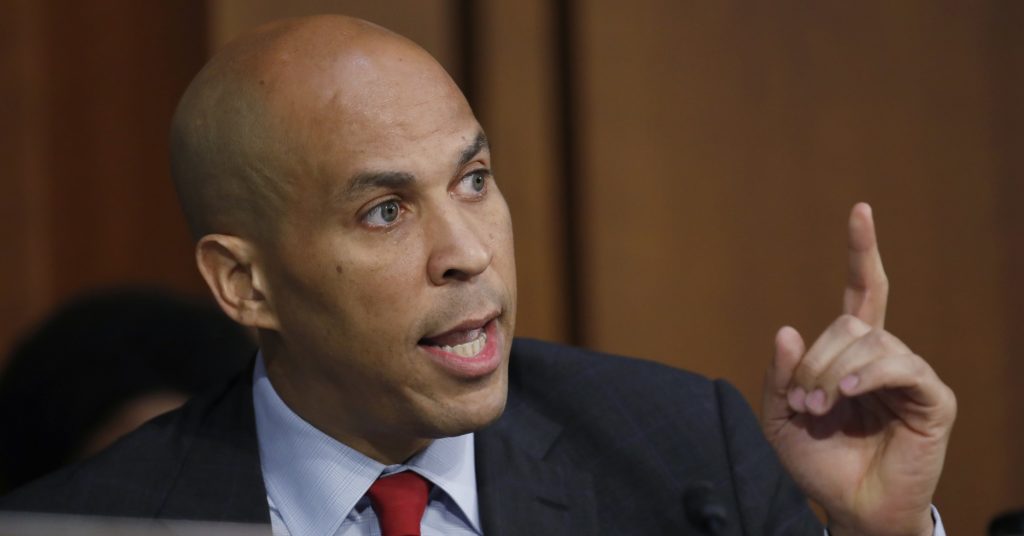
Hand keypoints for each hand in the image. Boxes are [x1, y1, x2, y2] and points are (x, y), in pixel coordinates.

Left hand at [760, 203, 956, 535]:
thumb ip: (781, 375)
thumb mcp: (782, 417)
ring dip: (835, 373)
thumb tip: (788, 330)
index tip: (860, 209)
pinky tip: (850, 395)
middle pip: (849, 323)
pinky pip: (902, 366)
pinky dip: (870, 375)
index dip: (862, 251)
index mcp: (851, 353)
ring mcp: (910, 374)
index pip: (862, 290)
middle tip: (804, 402)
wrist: (850, 507)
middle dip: (816, 360)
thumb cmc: (818, 462)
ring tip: (821, 408)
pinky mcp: (932, 398)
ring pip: (870, 341)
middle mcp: (883, 355)